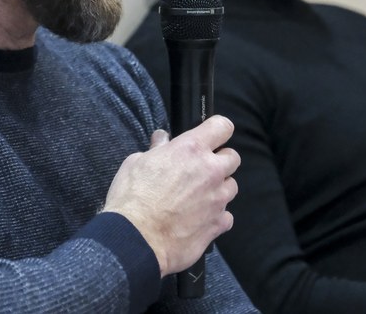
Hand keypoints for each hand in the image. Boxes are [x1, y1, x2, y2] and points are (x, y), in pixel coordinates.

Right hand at [102, 115, 239, 276]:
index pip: (222, 126)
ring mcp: (218, 199)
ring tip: (198, 198)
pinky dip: (216, 216)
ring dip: (218, 189)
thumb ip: (157, 149)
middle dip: (220, 161)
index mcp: (191, 149)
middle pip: (233, 157)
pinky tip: (199, 219)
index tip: (210, 136)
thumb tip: (162, 140)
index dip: (217, 130)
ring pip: (232, 187)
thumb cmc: (132, 198)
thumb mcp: (136, 162)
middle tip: (200, 170)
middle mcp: (210, 171)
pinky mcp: (218, 224)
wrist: (135, 239)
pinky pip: (226, 216)